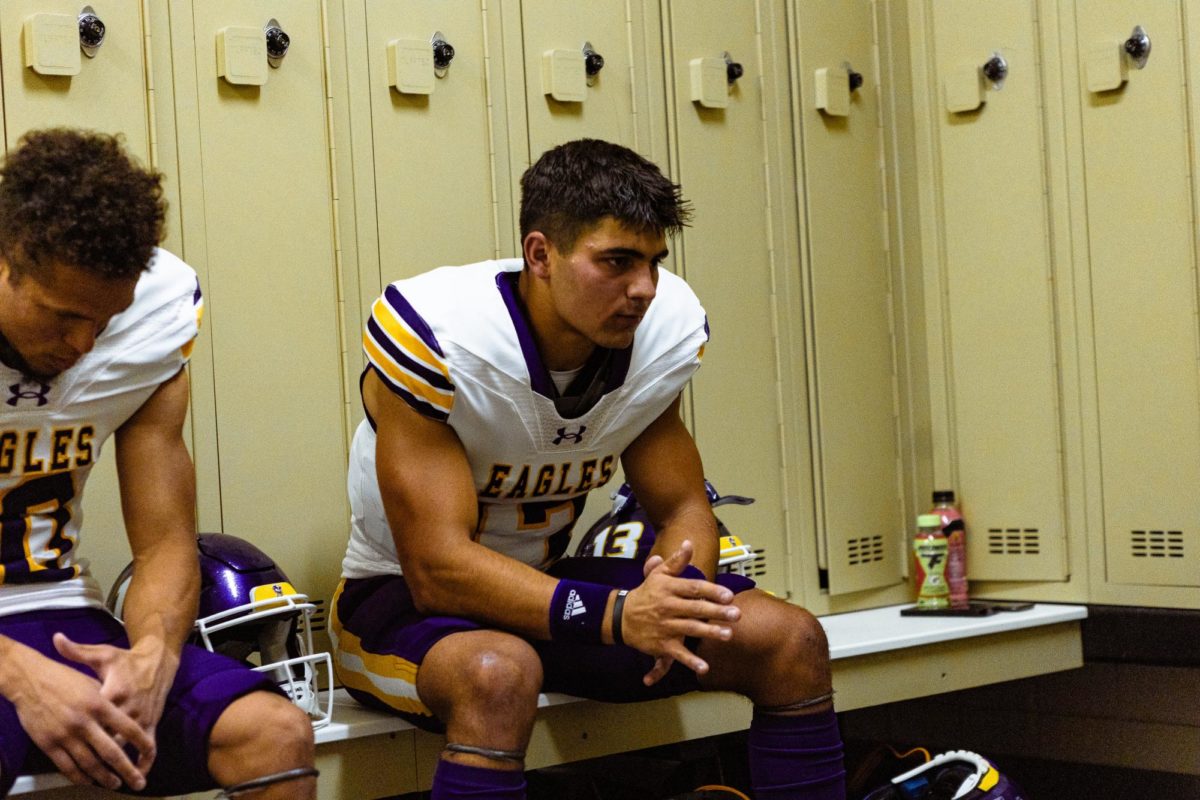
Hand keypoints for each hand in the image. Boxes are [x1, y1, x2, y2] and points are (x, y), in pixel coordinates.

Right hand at [5, 640, 154, 790]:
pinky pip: (66, 766)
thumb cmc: (65, 678)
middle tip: (137, 783)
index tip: (149, 753)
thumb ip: (108, 701)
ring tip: (115, 784)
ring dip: (104, 778)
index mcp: (100, 704)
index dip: (141, 743)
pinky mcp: (48, 744)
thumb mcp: (93, 682)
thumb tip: (123, 718)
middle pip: (111, 752)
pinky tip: (88, 782)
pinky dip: (79, 777)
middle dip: (127, 770)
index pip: (127, 728)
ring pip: (89, 764)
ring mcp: (65, 735)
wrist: (30, 679)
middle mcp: (84, 722)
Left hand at [53, 633, 178, 776]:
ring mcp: (142, 716)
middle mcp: (129, 707)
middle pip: (112, 737)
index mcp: (114, 691)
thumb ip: (77, 651)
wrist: (159, 659)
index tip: (72, 743)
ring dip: (122, 763)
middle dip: (102, 755)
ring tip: (115, 781)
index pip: (97, 716)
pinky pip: (150, 744)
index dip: (86, 730)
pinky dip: (146, 760)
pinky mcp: (152, 721)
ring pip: (129, 745)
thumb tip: (56, 639)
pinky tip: (140, 772)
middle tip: (92, 771)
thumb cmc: (126, 659)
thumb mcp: (102, 653)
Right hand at [623, 540, 739, 685]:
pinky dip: (690, 661)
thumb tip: (689, 543)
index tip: (729, 595)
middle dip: (716, 612)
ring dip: (709, 633)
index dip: (712, 591)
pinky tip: (704, 667)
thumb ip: (676, 561)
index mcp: (669, 588)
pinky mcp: (662, 645)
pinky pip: (677, 654)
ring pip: (690, 629)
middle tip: (736, 614)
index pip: (693, 588)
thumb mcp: (658, 575)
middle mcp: (667, 607)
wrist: (621, 617)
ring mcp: (665, 627)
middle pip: (695, 609)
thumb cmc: (647, 593)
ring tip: (728, 635)